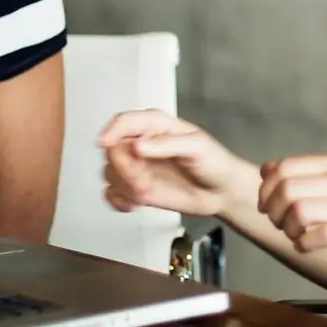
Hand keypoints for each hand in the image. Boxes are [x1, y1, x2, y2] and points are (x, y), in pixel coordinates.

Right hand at [98, 109, 256, 218]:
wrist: (222, 192)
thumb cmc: (214, 163)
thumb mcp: (198, 147)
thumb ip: (168, 144)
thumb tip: (139, 145)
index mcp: (156, 125)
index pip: (124, 122)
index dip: (111, 131)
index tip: (105, 143)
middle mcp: (142, 143)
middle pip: (113, 150)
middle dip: (124, 168)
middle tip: (142, 181)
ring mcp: (138, 166)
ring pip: (110, 172)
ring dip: (125, 186)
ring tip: (147, 192)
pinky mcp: (136, 187)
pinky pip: (112, 193)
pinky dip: (118, 200)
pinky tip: (134, 204)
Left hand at [257, 151, 326, 278]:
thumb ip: (308, 176)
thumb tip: (266, 169)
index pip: (285, 167)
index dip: (266, 189)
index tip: (267, 206)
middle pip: (288, 189)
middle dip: (273, 211)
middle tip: (279, 224)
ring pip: (300, 212)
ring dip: (288, 229)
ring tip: (295, 236)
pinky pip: (319, 237)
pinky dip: (304, 245)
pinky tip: (307, 247)